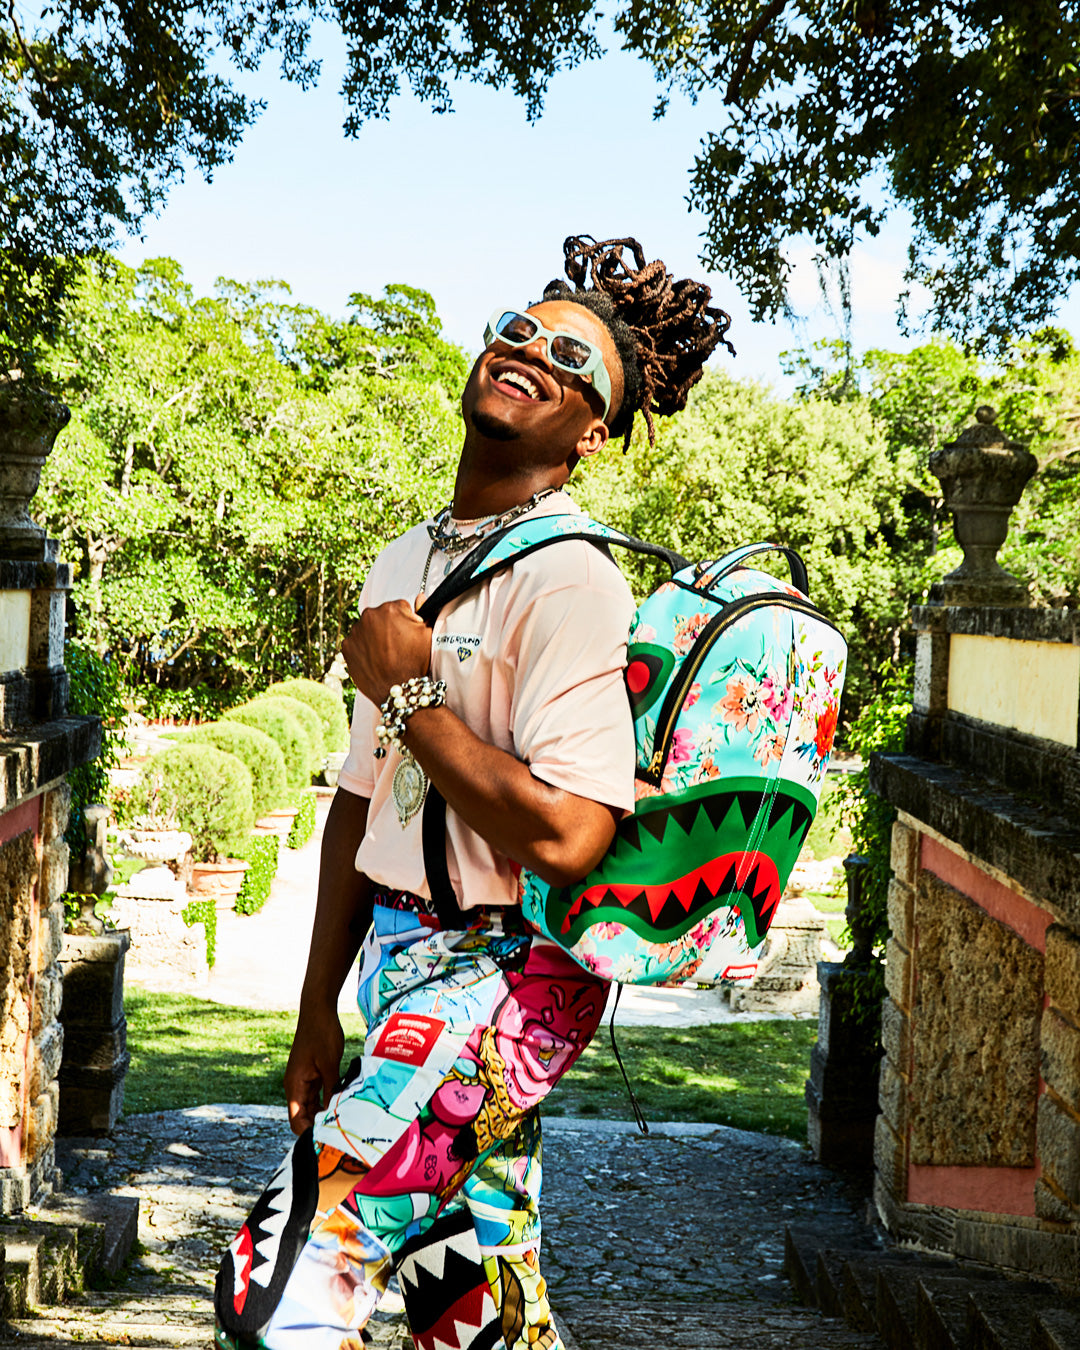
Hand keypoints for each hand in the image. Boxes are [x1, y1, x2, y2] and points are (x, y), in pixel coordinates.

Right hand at [284, 1005, 344, 1134]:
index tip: (326, 1140)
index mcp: (294, 1085)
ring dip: (323, 1114)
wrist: (318, 1010)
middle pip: (303, 1116)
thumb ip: (332, 1089)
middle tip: (339, 1135)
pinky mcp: (312, 1073)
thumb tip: (336, 1112)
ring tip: (342, 1123)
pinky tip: (341, 1105)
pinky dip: (326, 1101)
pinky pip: (317, 1093)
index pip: (296, 1120)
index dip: (308, 1133)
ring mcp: (303, 1079)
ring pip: (311, 1105)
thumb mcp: (329, 1064)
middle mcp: (296, 1085)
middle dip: (318, 1126)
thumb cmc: (322, 1034)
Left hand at [342, 599, 431, 705]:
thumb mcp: (426, 634)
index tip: (408, 636)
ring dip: (374, 637)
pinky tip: (374, 660)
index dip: (407, 622)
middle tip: (397, 647)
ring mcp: (355, 631)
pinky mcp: (346, 647)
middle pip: (381, 616)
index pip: (399, 608)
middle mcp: (369, 615)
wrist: (397, 689)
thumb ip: (423, 611)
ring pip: (366, 629)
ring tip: (385, 655)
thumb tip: (419, 597)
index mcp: (390, 608)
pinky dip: (362, 649)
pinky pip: (355, 643)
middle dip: (388, 627)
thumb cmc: (414, 662)